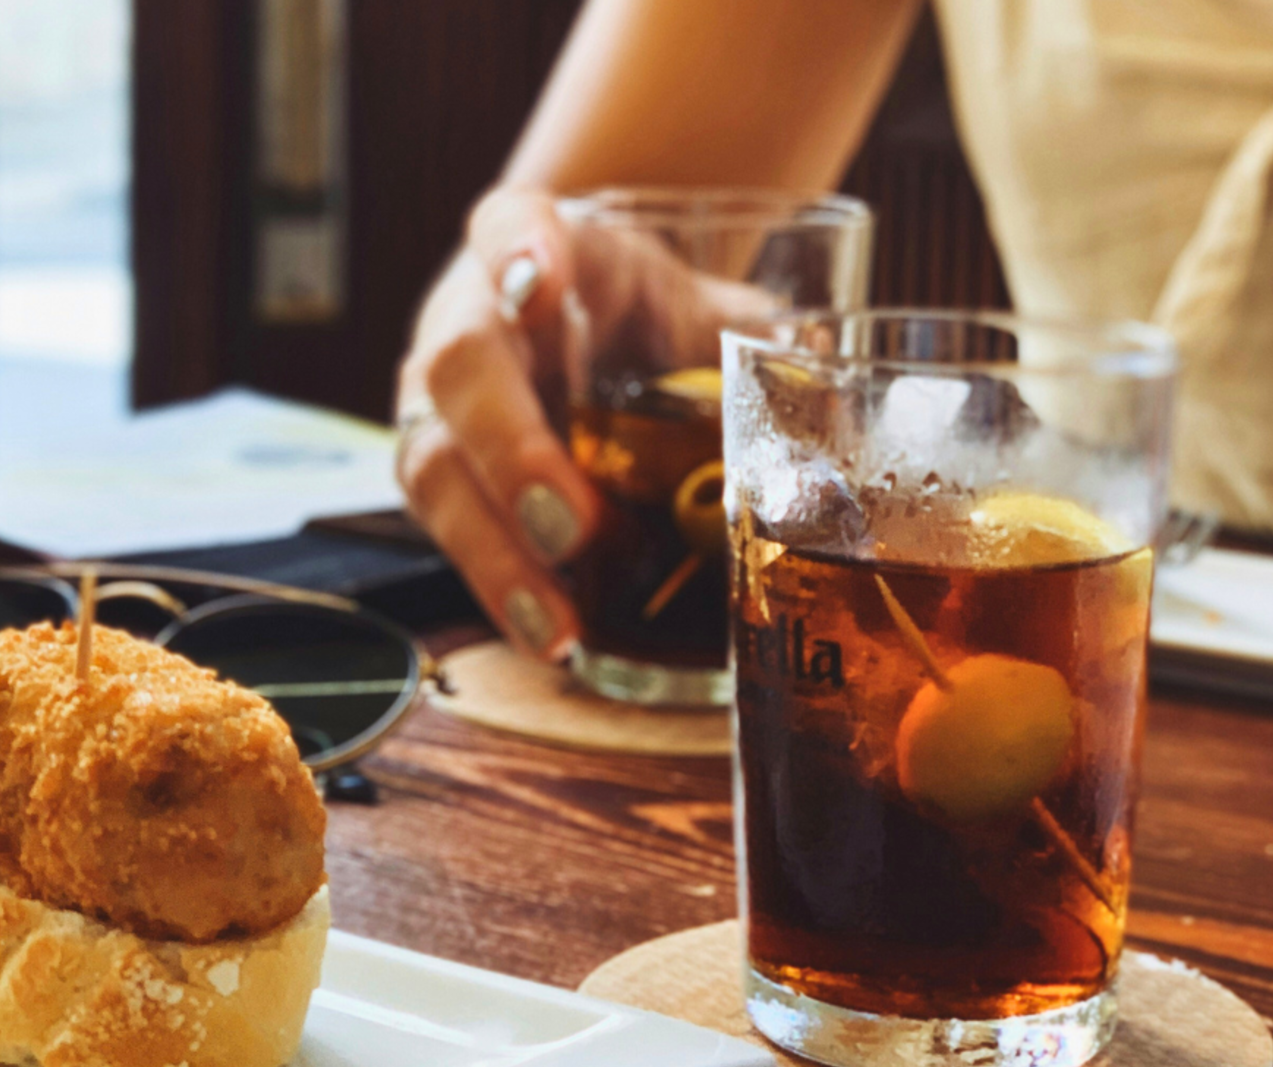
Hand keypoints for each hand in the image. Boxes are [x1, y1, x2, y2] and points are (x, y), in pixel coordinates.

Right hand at [395, 186, 771, 657]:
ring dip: (494, 550)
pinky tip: (548, 635)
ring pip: (433, 464)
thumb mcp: (696, 308)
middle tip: (574, 526)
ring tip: (557, 622)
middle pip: (459, 364)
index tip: (537, 283)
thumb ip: (755, 343)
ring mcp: (438, 399)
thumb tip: (839, 401)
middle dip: (511, 448)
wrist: (585, 323)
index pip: (511, 224)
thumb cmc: (643, 316)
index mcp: (540, 246)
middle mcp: (469, 317)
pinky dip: (498, 588)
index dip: (518, 252)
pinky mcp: (439, 470)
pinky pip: (446, 531)